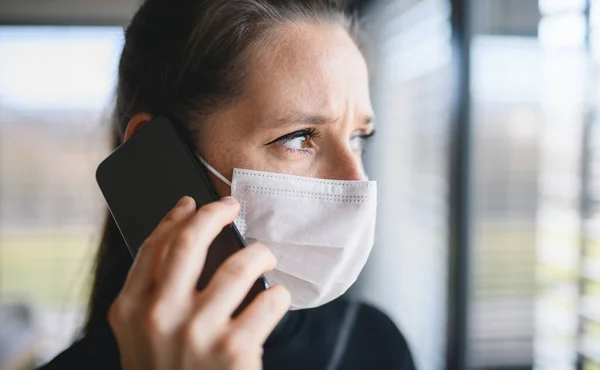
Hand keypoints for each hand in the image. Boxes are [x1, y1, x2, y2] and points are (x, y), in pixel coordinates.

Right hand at [108, 196, 289, 369]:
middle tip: (232, 207)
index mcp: (130, 309)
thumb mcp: (140, 337)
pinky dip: (279, 295)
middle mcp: (160, 315)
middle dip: (216, 213)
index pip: (154, 245)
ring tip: (266, 258)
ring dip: (261, 254)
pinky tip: (276, 299)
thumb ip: (152, 293)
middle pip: (192, 241)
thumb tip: (184, 236)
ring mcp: (198, 332)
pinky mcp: (235, 349)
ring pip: (241, 264)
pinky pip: (269, 299)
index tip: (193, 204)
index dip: (177, 217)